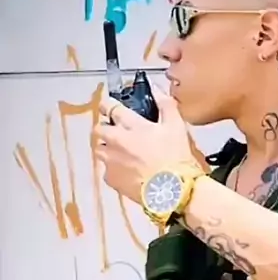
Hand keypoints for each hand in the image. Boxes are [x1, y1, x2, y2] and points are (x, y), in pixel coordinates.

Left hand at [94, 90, 198, 204]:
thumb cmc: (176, 157)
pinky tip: (127, 172)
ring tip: (122, 155)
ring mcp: (111, 161)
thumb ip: (165, 104)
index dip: (109, 106)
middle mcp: (115, 140)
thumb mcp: (177, 126)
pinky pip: (106, 170)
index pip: (111, 107)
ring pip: (100, 149)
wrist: (172, 192)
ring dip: (107, 149)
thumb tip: (155, 87)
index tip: (110, 107)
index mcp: (131, 125)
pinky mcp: (111, 179)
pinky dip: (114, 169)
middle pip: (98, 129)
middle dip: (105, 129)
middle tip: (118, 134)